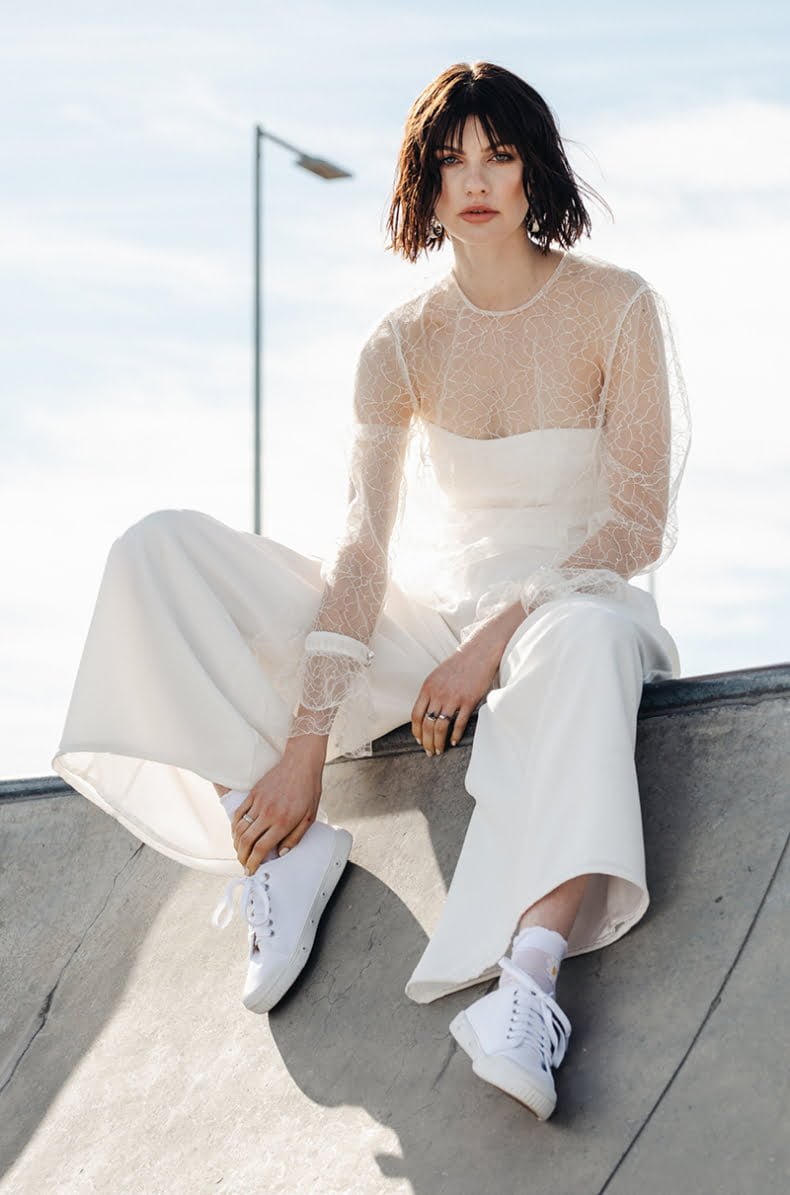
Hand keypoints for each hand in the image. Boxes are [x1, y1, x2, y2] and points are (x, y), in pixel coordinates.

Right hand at [231, 737, 325, 872]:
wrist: (301, 763)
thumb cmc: (308, 790)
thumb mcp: (309, 817)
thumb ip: (295, 837)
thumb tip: (282, 854)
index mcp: (283, 822)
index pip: (261, 848)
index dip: (253, 863)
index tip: (251, 871)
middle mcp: (268, 814)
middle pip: (246, 842)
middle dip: (242, 857)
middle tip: (244, 864)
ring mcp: (258, 803)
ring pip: (239, 829)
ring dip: (236, 844)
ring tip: (240, 852)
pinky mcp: (253, 794)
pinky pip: (238, 814)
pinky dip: (234, 827)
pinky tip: (237, 834)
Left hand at [411, 636, 501, 755]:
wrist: (478, 652)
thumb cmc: (459, 665)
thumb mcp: (437, 676)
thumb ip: (431, 693)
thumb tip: (426, 712)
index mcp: (428, 687)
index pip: (416, 715)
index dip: (416, 731)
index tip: (419, 740)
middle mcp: (438, 693)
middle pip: (427, 724)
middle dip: (426, 741)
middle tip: (429, 751)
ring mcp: (453, 698)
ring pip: (441, 727)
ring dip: (438, 742)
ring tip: (439, 750)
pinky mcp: (469, 700)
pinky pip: (459, 723)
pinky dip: (455, 735)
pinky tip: (453, 742)